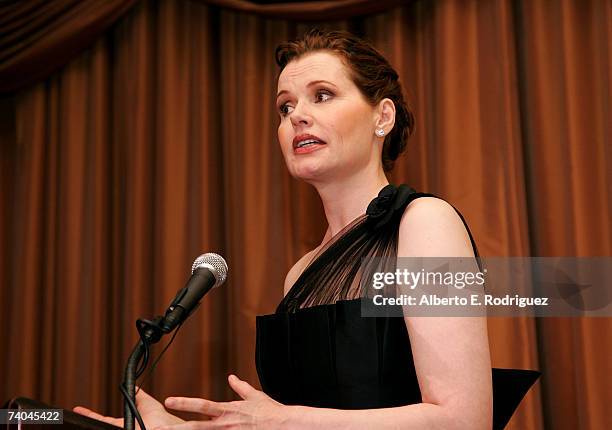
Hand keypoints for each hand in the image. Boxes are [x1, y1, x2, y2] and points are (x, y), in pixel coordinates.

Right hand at [74, 388, 184, 428]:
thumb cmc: (163, 419)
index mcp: (125, 424)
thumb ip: (138, 395)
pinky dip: (98, 421)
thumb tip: (132, 385)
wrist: (172, 427)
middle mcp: (123, 429)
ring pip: (103, 427)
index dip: (90, 414)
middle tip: (73, 412)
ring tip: (80, 412)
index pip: (103, 420)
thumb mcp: (147, 404)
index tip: (77, 408)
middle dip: (87, 419)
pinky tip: (89, 418)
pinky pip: (108, 425)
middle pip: (99, 425)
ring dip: (93, 420)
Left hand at [157, 374, 291, 429]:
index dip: (184, 403)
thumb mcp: (255, 396)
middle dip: (177, 427)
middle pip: (195, 426)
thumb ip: (240, 388)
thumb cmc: (271, 413)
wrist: (285, 425)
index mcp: (228, 410)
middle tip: (159, 427)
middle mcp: (225, 424)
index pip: (201, 405)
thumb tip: (232, 378)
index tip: (169, 400)